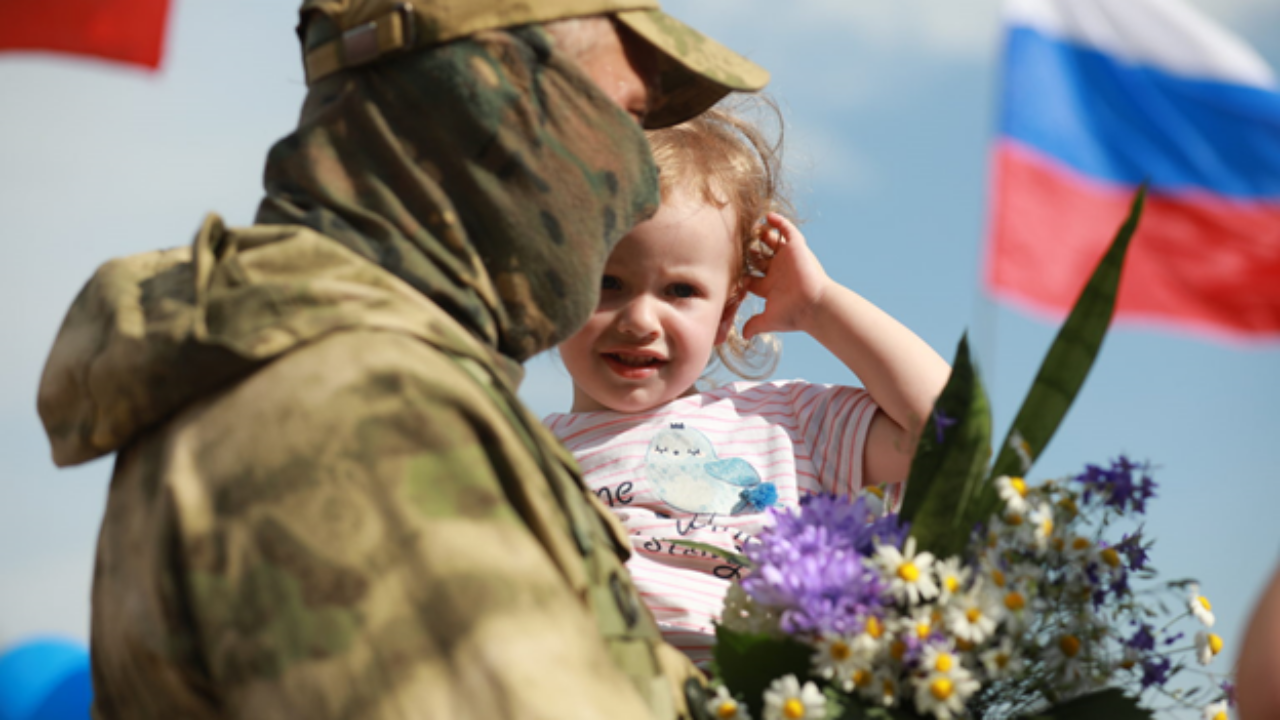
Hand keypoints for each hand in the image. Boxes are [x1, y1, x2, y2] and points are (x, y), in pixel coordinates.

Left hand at [742, 213, 833, 338]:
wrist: (813, 305)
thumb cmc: (793, 314)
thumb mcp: (768, 320)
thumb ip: (755, 325)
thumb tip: (744, 336)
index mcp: (770, 286)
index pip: (752, 277)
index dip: (740, 273)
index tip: (727, 267)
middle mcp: (778, 271)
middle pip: (760, 257)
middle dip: (749, 250)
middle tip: (735, 242)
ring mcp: (787, 258)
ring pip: (773, 242)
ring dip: (762, 234)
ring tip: (750, 226)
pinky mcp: (797, 248)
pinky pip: (788, 230)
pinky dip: (779, 222)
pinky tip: (768, 216)